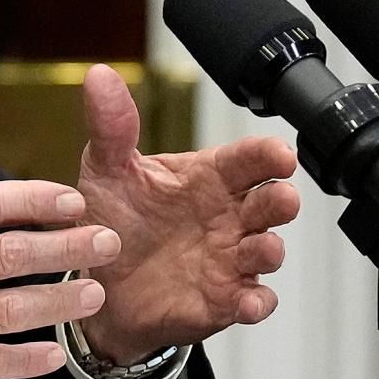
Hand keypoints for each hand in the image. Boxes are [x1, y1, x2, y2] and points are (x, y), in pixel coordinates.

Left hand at [71, 64, 295, 364]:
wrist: (95, 283)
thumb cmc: (112, 220)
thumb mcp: (105, 170)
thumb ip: (111, 126)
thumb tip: (100, 76)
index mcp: (206, 178)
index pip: (246, 159)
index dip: (267, 154)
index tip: (280, 153)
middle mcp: (227, 216)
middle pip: (270, 203)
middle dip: (282, 200)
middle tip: (282, 197)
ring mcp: (230, 259)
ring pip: (267, 251)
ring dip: (270, 250)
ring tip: (261, 249)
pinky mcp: (223, 299)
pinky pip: (252, 301)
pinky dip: (256, 302)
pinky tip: (247, 301)